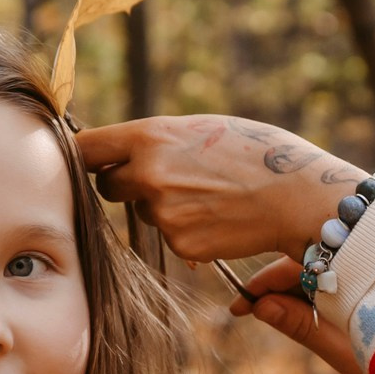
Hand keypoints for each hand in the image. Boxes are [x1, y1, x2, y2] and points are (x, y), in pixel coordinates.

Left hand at [74, 116, 365, 262]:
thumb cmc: (254, 152)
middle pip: (108, 185)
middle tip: (164, 178)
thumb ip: (156, 142)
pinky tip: (219, 218)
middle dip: (127, 184)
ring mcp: (162, 213)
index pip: (86, 147)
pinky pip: (171, 237)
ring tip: (210, 194)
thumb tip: (121, 155)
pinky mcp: (180, 244)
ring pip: (144, 213)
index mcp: (150, 137)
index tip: (78, 158)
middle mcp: (148, 174)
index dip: (80, 154)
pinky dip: (188, 231)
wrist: (296, 193)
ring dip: (164, 207)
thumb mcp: (200, 130)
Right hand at [229, 258, 374, 373]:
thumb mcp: (343, 350)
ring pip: (320, 265)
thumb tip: (259, 306)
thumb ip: (302, 325)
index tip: (237, 305)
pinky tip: (297, 306)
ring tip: (266, 310)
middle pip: (306, 259)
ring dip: (293, 286)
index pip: (296, 265)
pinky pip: (337, 273)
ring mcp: (372, 265)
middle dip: (274, 283)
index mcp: (355, 270)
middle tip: (245, 308)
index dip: (263, 284)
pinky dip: (314, 289)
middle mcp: (365, 257)